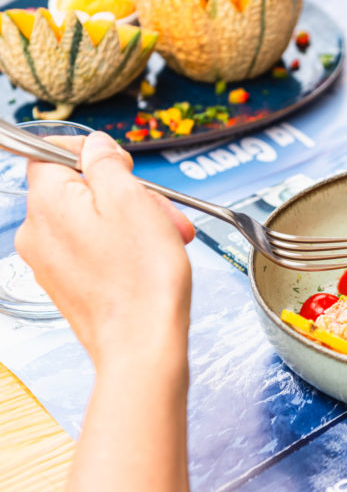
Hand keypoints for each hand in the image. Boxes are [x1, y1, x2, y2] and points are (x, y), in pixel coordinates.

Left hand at [15, 130, 193, 377]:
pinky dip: (121, 246)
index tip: (121, 165)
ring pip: (90, 218)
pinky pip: (92, 248)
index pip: (49, 152)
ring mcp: (49, 262)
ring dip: (130, 219)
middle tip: (160, 208)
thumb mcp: (131, 198)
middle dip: (123, 192)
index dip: (89, 152)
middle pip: (77, 188)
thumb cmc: (140, 278)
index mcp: (46, 202)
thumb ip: (105, 162)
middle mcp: (37, 232)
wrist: (142, 344)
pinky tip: (149, 258)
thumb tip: (95, 147)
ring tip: (164, 237)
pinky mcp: (67, 284)